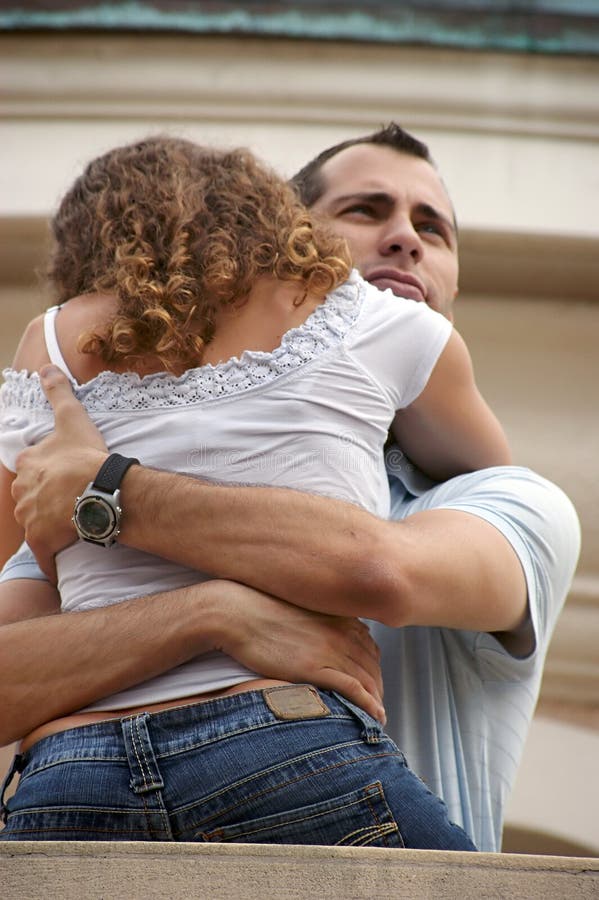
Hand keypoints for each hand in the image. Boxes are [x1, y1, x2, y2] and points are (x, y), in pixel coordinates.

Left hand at [12, 365, 108, 577]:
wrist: (96, 491)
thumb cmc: (85, 455)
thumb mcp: (72, 418)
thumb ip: (58, 392)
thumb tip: (46, 368)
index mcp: (29, 464)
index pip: (32, 467)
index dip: (49, 470)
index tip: (64, 475)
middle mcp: (23, 492)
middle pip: (31, 497)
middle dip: (44, 500)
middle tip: (70, 500)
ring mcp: (31, 519)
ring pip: (36, 523)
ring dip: (50, 525)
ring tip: (72, 525)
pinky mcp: (42, 542)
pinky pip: (45, 555)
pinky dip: (51, 558)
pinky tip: (60, 561)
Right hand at [212, 580, 385, 722]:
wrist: (236, 613)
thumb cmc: (258, 613)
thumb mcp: (297, 612)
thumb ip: (316, 624)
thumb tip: (316, 641)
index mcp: (338, 617)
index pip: (370, 648)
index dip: (375, 670)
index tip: (372, 685)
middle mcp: (341, 632)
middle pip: (373, 666)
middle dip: (378, 689)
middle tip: (377, 707)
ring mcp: (330, 649)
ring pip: (368, 680)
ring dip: (377, 701)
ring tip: (377, 719)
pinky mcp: (315, 667)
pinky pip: (354, 689)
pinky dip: (369, 705)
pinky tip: (375, 718)